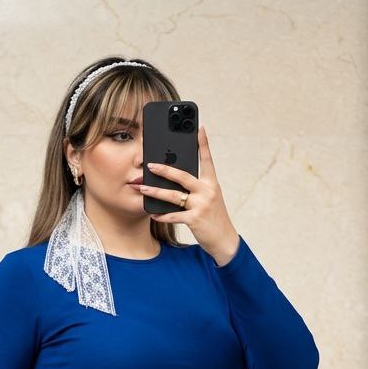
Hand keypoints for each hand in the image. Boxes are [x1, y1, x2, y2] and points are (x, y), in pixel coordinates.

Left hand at [139, 125, 239, 264]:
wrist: (224, 240)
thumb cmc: (214, 218)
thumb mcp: (209, 199)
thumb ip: (195, 189)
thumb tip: (175, 180)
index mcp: (212, 183)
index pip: (207, 160)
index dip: (203, 144)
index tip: (199, 128)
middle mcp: (207, 191)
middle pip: (183, 176)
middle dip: (164, 169)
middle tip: (150, 164)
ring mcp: (201, 205)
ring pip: (174, 196)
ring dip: (156, 192)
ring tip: (143, 188)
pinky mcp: (195, 219)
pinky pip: (174, 216)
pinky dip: (162, 215)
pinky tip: (152, 213)